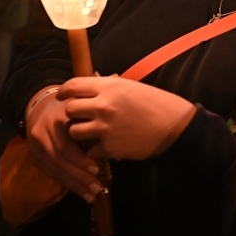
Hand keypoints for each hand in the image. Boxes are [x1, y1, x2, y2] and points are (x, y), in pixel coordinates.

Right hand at [24, 87, 101, 203]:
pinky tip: (82, 193)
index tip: (97, 169)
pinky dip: (69, 184)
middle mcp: (40, 135)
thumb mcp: (80, 111)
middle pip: (59, 160)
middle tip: (97, 187)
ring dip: (75, 185)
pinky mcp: (36, 159)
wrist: (42, 108)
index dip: (80, 160)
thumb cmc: (70, 110)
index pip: (65, 145)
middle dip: (79, 176)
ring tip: (92, 195)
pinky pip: (53, 174)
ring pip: (55, 170)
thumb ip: (93, 128)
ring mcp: (35, 149)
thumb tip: (116, 150)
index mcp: (53, 121)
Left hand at [59, 76, 196, 160]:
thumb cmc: (156, 104)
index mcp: (108, 87)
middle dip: (72, 114)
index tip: (62, 96)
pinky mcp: (109, 147)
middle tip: (79, 117)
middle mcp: (103, 105)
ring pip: (74, 131)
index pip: (73, 85)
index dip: (64, 91)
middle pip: (70, 110)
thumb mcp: (131, 88)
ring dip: (80, 133)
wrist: (173, 126)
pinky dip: (96, 150)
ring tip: (91, 134)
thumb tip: (90, 86)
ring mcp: (105, 127)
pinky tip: (106, 146)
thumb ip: (108, 88)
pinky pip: (90, 150)